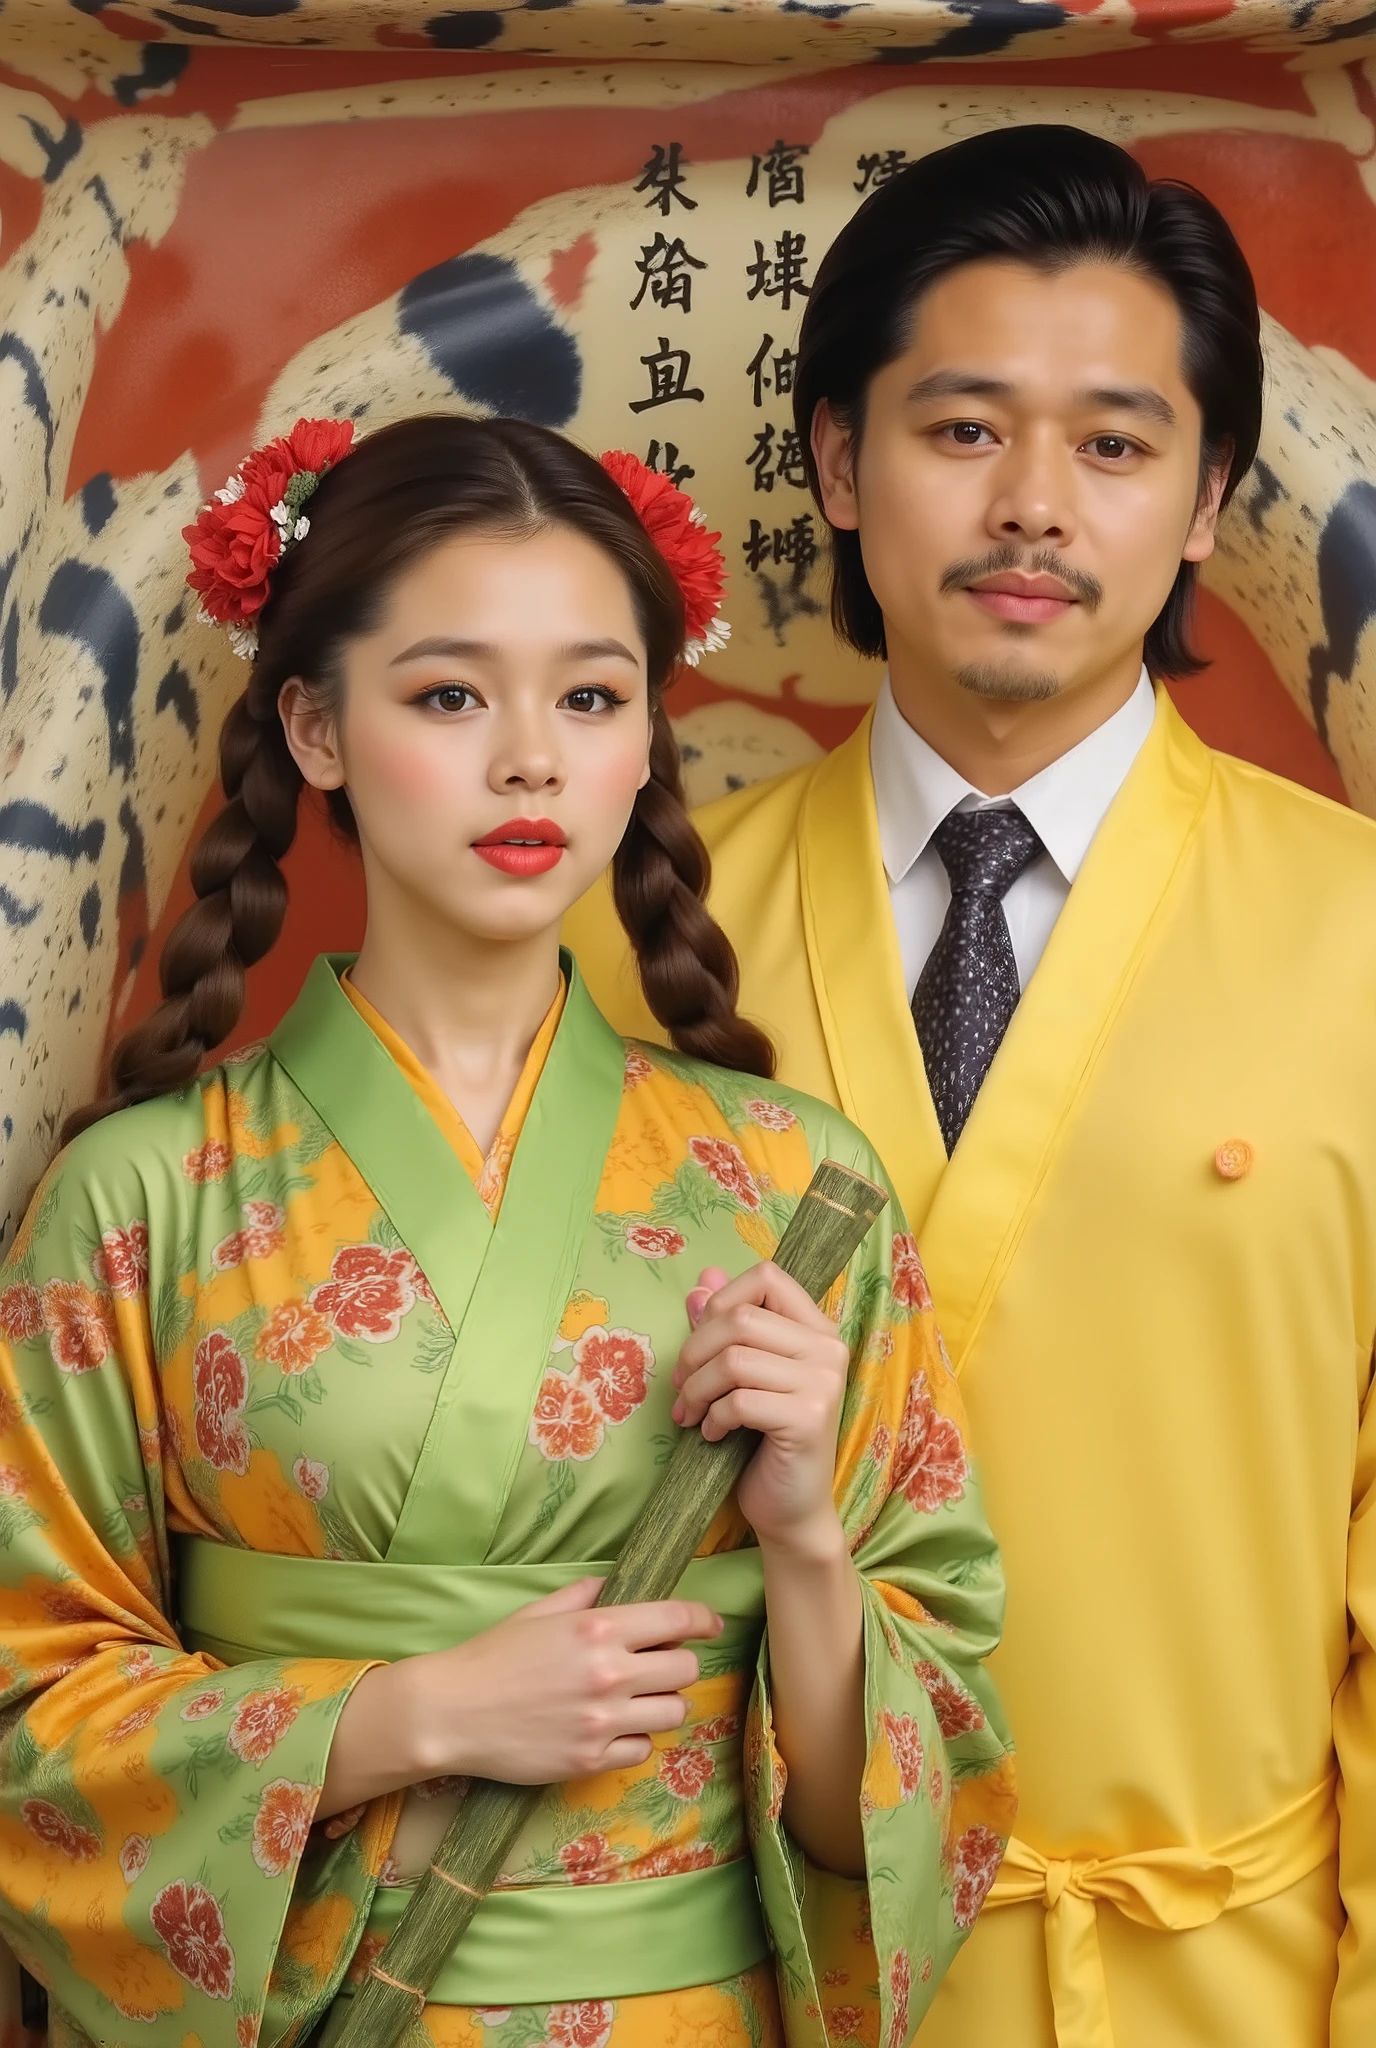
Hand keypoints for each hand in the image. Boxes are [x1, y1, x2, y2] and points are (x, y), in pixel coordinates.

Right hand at [398, 1576, 720, 1785]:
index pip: (676, 1620)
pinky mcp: (591, 1760)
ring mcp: (603, 1721)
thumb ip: (585, 1596)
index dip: (702, 1619)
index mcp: (598, 1629)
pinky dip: (635, 1738)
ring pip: (674, 1712)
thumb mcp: (538, 1613)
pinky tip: (613, 1728)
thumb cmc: (491, 1656)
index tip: (710, 1623)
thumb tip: (617, 1587)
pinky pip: (642, 1749)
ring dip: (662, 1702)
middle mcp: (610, 1674)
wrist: (450, 1713)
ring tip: (639, 1699)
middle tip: (658, 1665)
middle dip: (678, 1663)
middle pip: (685, 1669)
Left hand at [672, 1261, 850, 1555]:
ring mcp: (824, 1383)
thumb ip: (725, 1327)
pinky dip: (713, 1417)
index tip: (701, 1341)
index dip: (722, 1300)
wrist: (791, 1511)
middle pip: (740, 1318)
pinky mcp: (809, 1417)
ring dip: (698, 1389)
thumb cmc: (763, 1440)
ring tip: (692, 1412)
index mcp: (816, 1329)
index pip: (767, 1276)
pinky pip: (739, 1400)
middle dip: (694, 1352)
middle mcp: (828, 1348)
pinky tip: (713, 1435)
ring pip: (734, 1359)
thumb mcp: (740, 1376)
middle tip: (683, 1387)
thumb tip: (701, 1283)